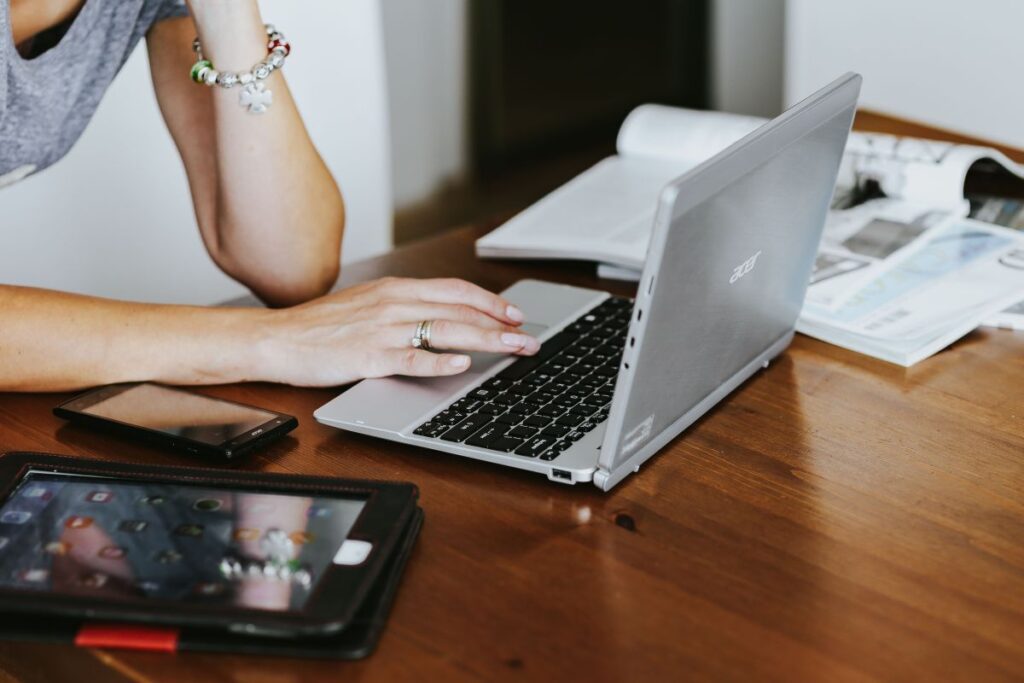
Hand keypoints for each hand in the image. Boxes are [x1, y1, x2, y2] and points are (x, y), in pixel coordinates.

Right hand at [255, 278, 538, 386]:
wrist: (276, 338)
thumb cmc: (320, 327)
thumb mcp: (368, 305)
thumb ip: (404, 308)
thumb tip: (442, 318)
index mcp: (396, 289)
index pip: (455, 290)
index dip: (490, 302)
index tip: (515, 315)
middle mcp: (393, 303)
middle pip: (459, 310)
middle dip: (500, 326)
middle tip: (529, 340)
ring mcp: (382, 329)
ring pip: (445, 330)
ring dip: (485, 341)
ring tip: (513, 350)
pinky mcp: (368, 356)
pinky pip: (410, 358)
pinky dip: (439, 361)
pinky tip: (461, 365)